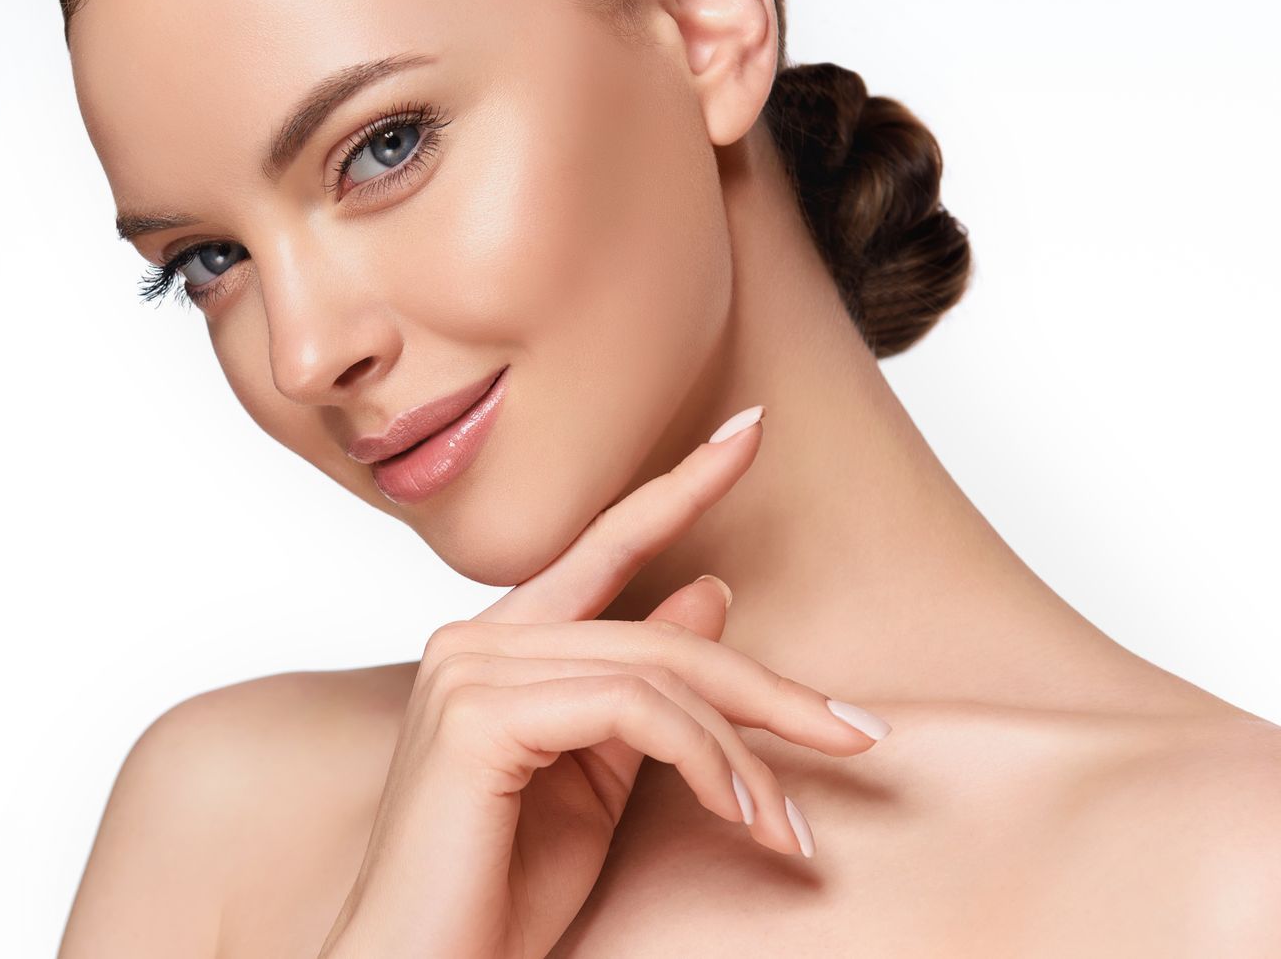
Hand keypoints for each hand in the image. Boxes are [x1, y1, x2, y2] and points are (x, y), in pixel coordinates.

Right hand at [316, 406, 889, 958]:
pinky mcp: (479, 715)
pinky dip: (706, 760)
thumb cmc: (497, 896)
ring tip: (788, 827)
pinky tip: (740, 814)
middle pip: (657, 630)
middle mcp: (472, 642)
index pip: (600, 547)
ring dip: (745, 751)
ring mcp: (468, 671)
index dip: (678, 488)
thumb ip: (646, 691)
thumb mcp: (599, 783)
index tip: (749, 431)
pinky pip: (632, 710)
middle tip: (859, 733)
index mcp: (495, 649)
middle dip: (769, 687)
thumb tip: (710, 592)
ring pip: (656, 670)